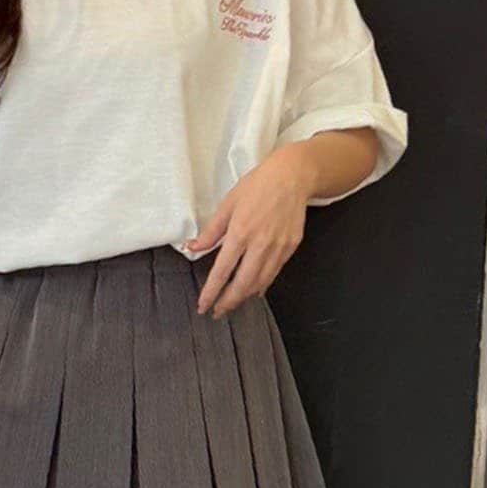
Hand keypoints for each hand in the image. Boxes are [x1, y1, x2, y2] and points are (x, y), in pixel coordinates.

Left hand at [185, 143, 316, 317]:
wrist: (293, 176)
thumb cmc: (259, 185)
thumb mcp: (228, 204)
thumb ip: (211, 231)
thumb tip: (193, 247)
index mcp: (240, 233)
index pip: (222, 271)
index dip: (211, 292)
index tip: (204, 305)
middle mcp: (260, 244)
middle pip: (242, 284)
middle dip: (228, 302)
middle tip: (217, 311)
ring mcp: (277, 247)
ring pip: (259, 283)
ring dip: (244, 297)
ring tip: (232, 302)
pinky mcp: (290, 247)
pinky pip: (273, 273)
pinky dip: (262, 285)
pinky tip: (254, 289)